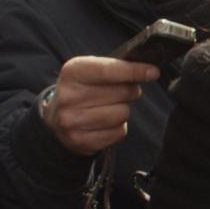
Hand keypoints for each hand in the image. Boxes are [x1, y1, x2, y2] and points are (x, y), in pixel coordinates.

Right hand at [42, 56, 160, 156]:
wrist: (56, 119)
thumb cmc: (82, 90)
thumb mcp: (91, 71)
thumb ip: (116, 67)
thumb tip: (149, 71)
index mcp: (72, 72)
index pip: (108, 70)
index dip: (134, 71)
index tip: (153, 72)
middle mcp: (69, 97)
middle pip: (121, 93)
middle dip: (129, 91)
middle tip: (122, 92)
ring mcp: (72, 121)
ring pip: (122, 113)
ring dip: (123, 110)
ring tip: (110, 107)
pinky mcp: (81, 141)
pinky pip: (119, 132)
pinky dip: (118, 127)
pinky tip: (105, 123)